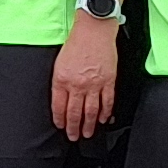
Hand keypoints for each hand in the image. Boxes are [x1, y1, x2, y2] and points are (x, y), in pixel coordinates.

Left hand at [49, 14, 117, 141]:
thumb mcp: (59, 63)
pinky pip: (107, 102)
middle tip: (74, 137)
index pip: (59, 107)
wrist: (94, 30)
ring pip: (91, 111)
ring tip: (87, 133)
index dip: (60, 120)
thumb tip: (61, 100)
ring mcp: (94, 84)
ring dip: (88, 125)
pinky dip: (105, 113)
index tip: (61, 126)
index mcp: (62, 79)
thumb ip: (60, 83)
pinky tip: (102, 119)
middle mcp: (77, 84)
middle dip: (73, 128)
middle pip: (74, 113)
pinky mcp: (108, 81)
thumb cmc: (76, 43)